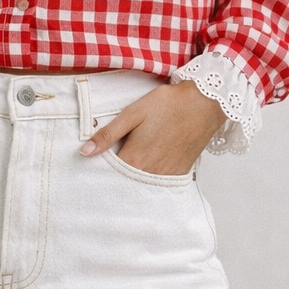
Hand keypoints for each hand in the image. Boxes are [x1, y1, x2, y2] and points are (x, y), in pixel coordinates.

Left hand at [79, 80, 225, 174]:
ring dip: (133, 179)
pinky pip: (160, 183)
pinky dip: (150, 179)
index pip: (108, 175)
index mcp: (134, 158)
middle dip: (115, 178)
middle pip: (125, 182)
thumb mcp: (133, 114)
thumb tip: (85, 152)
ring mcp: (166, 174)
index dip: (99, 171)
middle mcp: (150, 172)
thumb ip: (108, 134)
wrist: (204, 103)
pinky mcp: (180, 172)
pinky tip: (148, 168)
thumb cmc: (168, 104)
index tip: (91, 168)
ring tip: (128, 168)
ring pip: (142, 184)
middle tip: (109, 169)